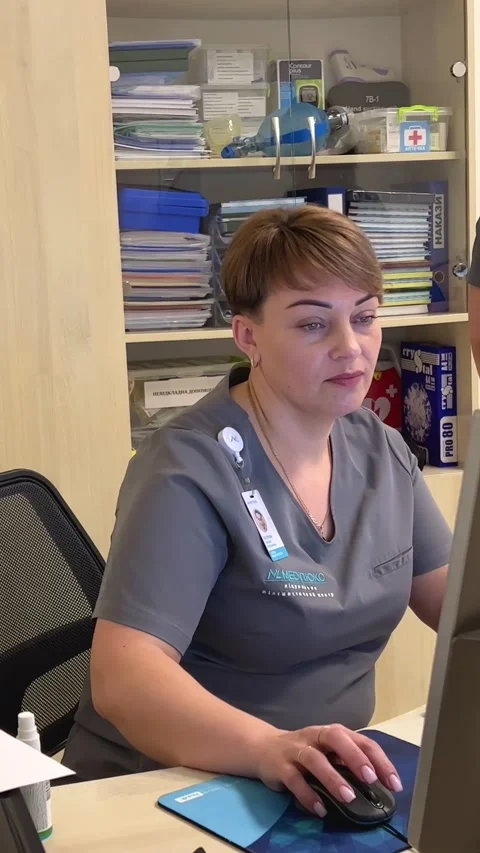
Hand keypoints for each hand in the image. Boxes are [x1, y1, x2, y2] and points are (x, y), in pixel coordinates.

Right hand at [255, 724, 402, 816]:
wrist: (263, 748)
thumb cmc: (305, 752)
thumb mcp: (329, 752)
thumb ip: (348, 763)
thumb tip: (379, 785)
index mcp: (333, 733)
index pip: (361, 741)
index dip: (379, 760)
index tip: (394, 783)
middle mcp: (316, 736)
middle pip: (337, 739)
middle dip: (355, 757)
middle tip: (371, 779)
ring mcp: (296, 749)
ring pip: (314, 759)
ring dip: (332, 778)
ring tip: (348, 798)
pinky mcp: (280, 765)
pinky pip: (294, 779)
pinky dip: (307, 795)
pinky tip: (320, 809)